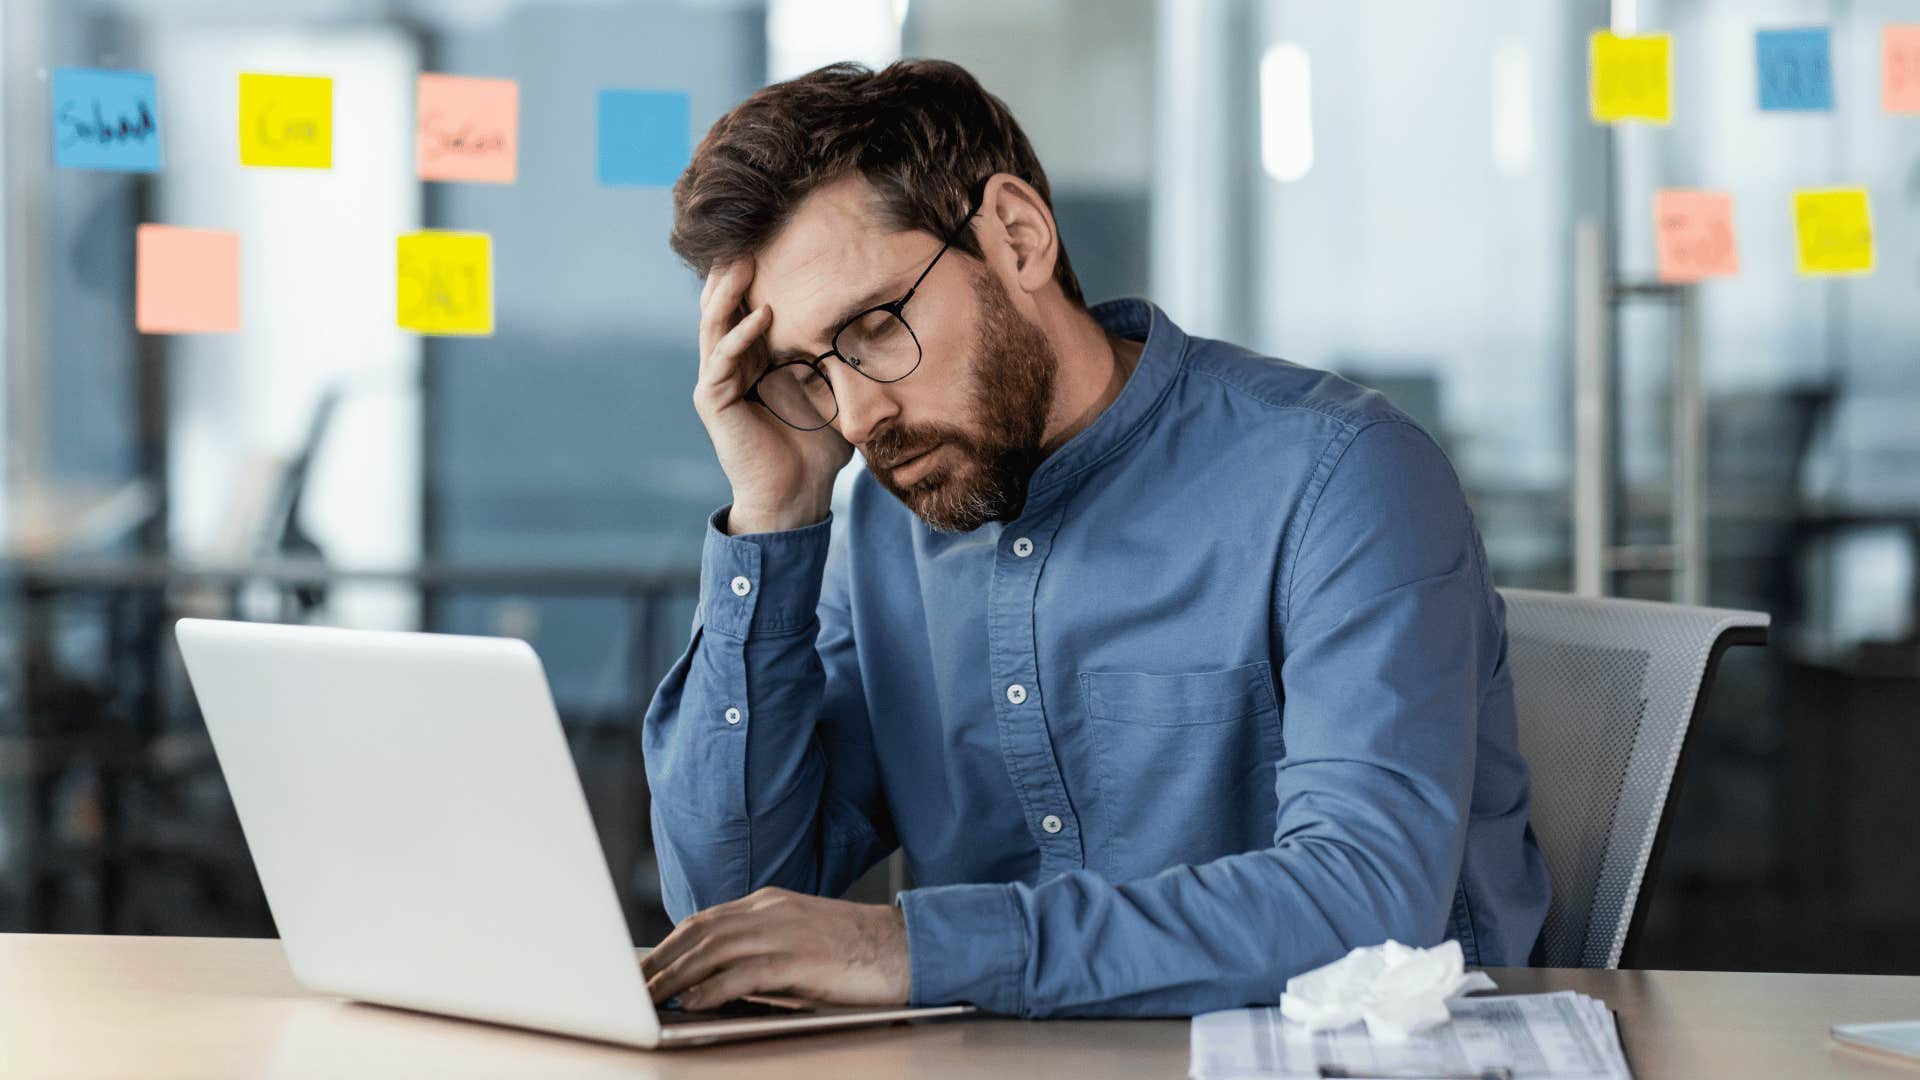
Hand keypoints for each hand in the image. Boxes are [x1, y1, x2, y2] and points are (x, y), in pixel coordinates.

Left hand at [640, 887, 910, 1009]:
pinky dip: (713, 988)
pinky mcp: (800, 958)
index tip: (643, 967)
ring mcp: (785, 932)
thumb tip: (714, 982)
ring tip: (651, 999)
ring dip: (676, 976)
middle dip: (660, 960)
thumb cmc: (856, 952)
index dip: (668, 944)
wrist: (907, 946)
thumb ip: (760, 950)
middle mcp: (771, 911)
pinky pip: (744, 972)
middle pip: (699, 932)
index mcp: (769, 903)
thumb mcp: (800, 939)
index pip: (703, 920)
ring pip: (713, 949)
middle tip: (633, 987)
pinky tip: (694, 1004)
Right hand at [693, 260, 853, 534]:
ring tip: (743, 261)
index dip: (752, 275)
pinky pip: (721, 360)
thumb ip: (843, 361)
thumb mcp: (834, 392)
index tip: (772, 239)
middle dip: (732, 271)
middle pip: (722, 306)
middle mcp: (728, 366)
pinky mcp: (714, 402)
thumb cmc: (817, 450)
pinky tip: (762, 315)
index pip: (744, 306)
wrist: (797, 497)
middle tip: (749, 235)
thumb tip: (883, 326)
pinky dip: (740, 336)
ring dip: (727, 292)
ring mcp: (717, 383)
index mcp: (752, 360)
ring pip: (713, 325)